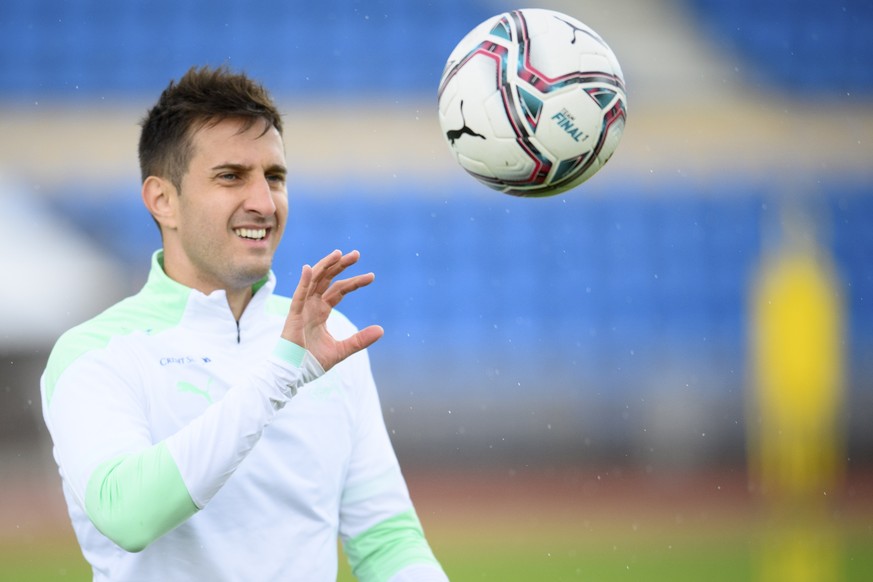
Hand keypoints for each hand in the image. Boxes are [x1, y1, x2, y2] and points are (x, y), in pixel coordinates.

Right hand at [282, 250, 383, 370]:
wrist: (294, 373)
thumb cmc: (312, 361)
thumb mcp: (342, 349)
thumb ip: (360, 340)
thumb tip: (381, 330)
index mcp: (321, 311)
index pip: (339, 290)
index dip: (354, 282)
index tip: (371, 276)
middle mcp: (312, 305)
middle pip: (327, 279)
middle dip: (341, 266)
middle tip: (357, 254)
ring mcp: (302, 308)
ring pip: (314, 281)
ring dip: (325, 266)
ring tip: (338, 253)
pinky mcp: (293, 315)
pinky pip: (298, 295)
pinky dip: (303, 281)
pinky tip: (309, 268)